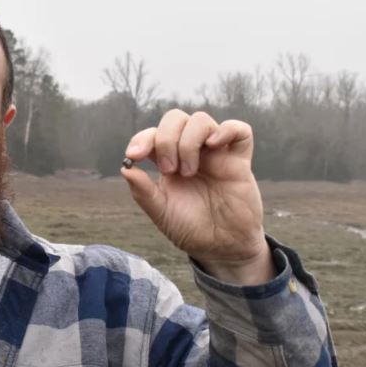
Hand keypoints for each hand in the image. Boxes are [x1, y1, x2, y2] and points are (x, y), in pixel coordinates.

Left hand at [120, 110, 273, 284]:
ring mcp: (215, 154)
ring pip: (201, 120)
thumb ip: (144, 192)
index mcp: (169, 162)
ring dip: (189, 141)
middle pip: (175, 119)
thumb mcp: (162, 214)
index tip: (134, 155)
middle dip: (166, 139)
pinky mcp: (239, 161)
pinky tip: (214, 145)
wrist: (223, 248)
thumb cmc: (192, 229)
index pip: (153, 135)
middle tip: (169, 169)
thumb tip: (125, 169)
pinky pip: (240, 131)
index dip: (141, 139)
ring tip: (189, 172)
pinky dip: (226, 130)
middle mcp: (191, 152)